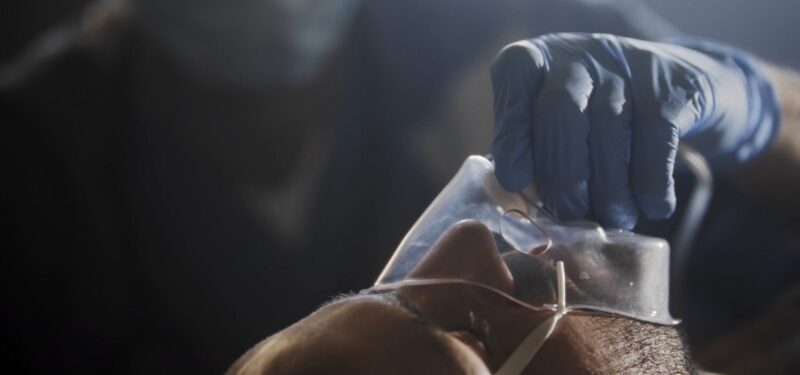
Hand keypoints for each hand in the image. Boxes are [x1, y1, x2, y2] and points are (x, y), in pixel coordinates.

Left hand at [490, 33, 778, 228]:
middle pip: (560, 110)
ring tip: (612, 219)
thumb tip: (514, 202)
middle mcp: (576, 56)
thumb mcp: (551, 123)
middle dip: (562, 173)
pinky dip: (651, 182)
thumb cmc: (589, 117)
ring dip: (609, 189)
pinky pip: (655, 141)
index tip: (514, 180)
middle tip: (569, 214)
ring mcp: (624, 67)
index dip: (512, 132)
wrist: (670, 86)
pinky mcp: (669, 87)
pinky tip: (652, 208)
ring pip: (608, 131)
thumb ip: (529, 153)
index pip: (515, 79)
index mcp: (536, 60)